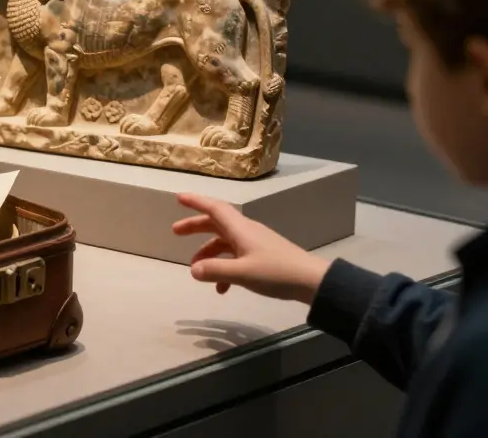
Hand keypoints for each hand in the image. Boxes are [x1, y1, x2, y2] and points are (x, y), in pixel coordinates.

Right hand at [172, 192, 330, 303]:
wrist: (312, 281)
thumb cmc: (276, 272)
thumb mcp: (242, 273)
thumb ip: (215, 271)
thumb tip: (192, 270)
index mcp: (240, 229)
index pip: (214, 208)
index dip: (196, 202)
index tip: (178, 198)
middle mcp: (246, 232)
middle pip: (216, 223)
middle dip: (195, 226)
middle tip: (176, 232)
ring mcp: (255, 244)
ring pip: (225, 242)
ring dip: (209, 253)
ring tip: (197, 270)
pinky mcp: (262, 256)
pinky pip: (236, 257)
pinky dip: (224, 268)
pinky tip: (222, 288)